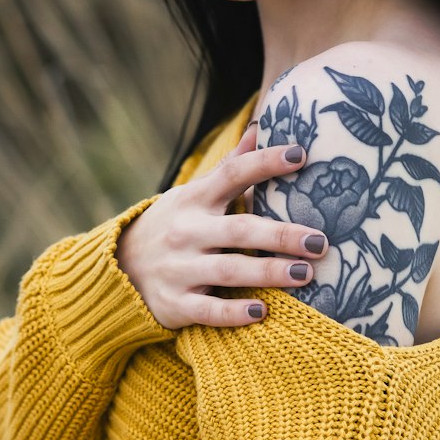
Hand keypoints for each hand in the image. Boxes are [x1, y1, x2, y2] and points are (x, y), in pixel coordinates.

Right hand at [115, 121, 329, 329]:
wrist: (119, 267)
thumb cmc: (175, 225)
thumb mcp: (195, 194)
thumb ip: (230, 167)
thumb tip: (261, 127)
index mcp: (196, 199)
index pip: (233, 174)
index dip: (266, 162)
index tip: (300, 155)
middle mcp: (188, 230)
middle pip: (240, 229)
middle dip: (281, 234)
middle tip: (320, 241)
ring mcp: (180, 268)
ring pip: (229, 269)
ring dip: (268, 271)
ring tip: (306, 273)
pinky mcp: (176, 303)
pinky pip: (207, 309)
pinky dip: (233, 312)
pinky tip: (261, 313)